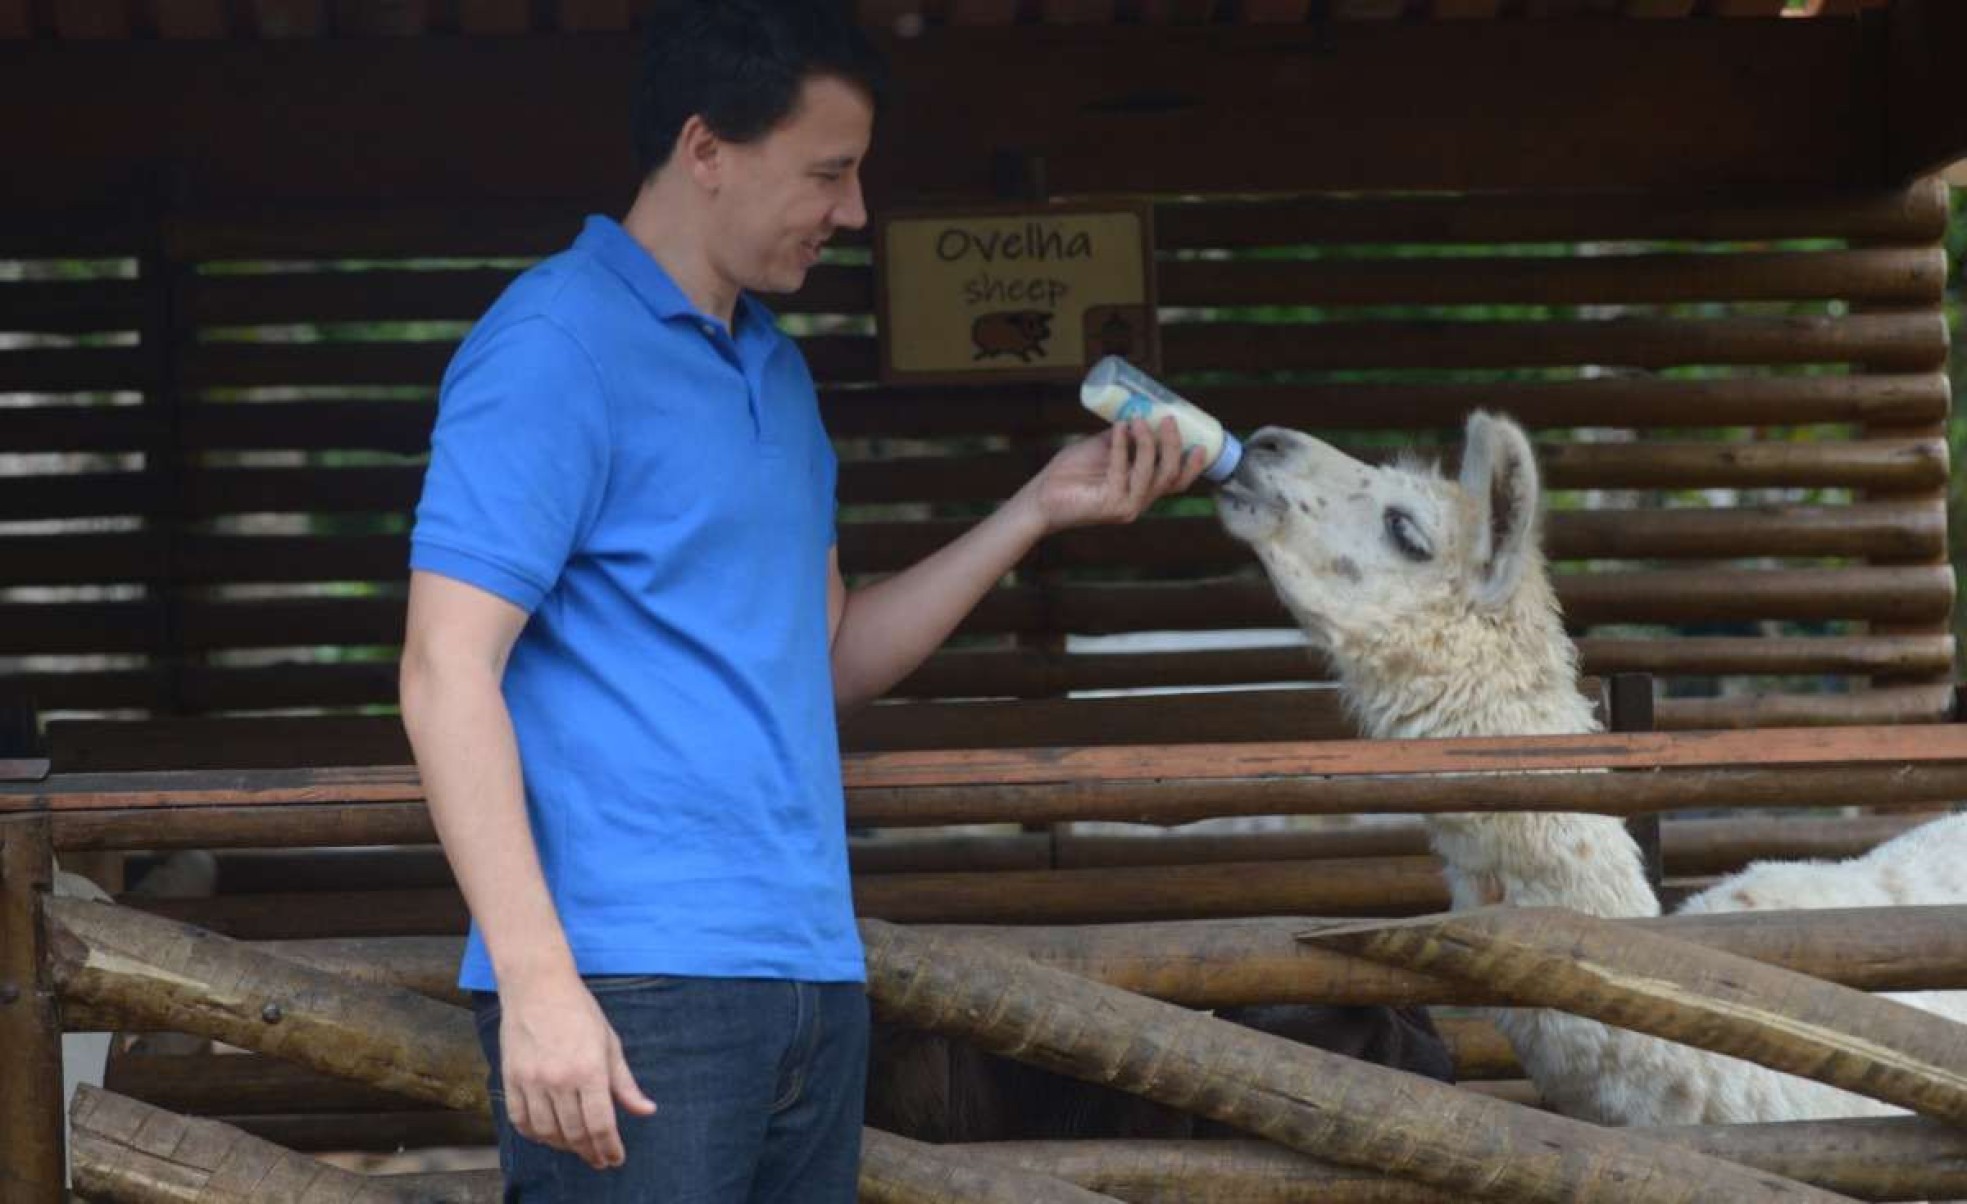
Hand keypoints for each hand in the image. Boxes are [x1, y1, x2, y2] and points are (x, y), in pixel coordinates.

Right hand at [498, 973, 657, 1168]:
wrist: (537, 986)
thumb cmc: (579, 1011)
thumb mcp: (610, 1044)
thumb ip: (625, 1083)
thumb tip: (646, 1111)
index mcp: (589, 1070)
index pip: (601, 1124)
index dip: (610, 1148)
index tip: (615, 1159)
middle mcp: (559, 1080)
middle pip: (575, 1133)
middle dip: (590, 1152)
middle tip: (600, 1159)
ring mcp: (532, 1081)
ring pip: (547, 1132)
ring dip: (564, 1147)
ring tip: (578, 1147)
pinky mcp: (510, 1079)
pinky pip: (521, 1121)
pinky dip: (536, 1134)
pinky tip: (549, 1135)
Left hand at [1019, 416, 1208, 536]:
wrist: (1040, 497)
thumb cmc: (1070, 474)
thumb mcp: (1103, 449)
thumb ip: (1122, 437)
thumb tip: (1139, 410)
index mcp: (1140, 490)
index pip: (1176, 483)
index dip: (1193, 466)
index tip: (1202, 444)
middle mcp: (1137, 502)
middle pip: (1170, 476)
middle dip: (1174, 446)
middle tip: (1169, 418)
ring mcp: (1124, 507)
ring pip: (1150, 474)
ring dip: (1148, 444)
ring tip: (1139, 419)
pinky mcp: (1108, 507)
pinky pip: (1121, 472)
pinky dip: (1121, 447)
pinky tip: (1117, 429)